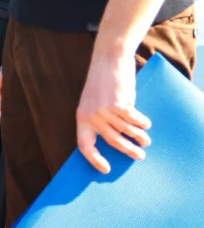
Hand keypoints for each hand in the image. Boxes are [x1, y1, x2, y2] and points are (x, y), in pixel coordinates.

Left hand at [76, 50, 150, 173]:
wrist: (108, 58)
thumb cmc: (102, 80)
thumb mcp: (92, 100)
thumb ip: (98, 118)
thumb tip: (113, 139)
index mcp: (82, 117)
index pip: (84, 145)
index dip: (94, 159)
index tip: (105, 169)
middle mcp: (92, 116)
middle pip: (112, 141)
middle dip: (127, 150)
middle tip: (139, 156)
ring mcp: (106, 111)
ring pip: (126, 131)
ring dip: (139, 137)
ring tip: (146, 141)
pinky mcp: (120, 104)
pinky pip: (135, 120)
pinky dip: (143, 123)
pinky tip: (146, 124)